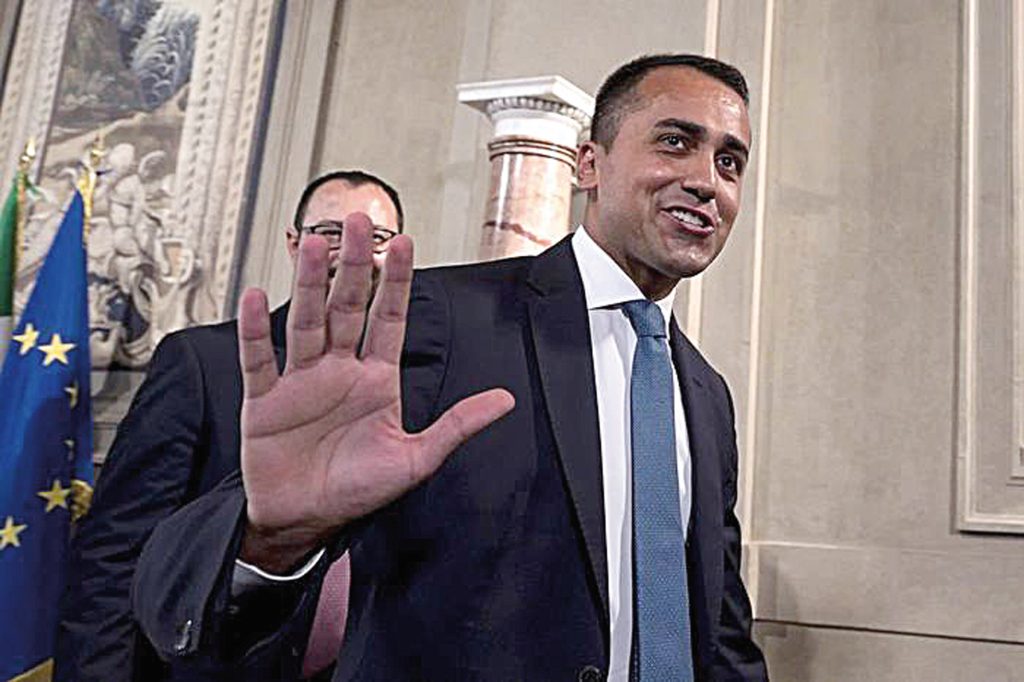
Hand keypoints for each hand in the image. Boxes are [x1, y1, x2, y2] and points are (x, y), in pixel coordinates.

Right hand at [237, 215, 513, 571]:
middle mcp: (338, 371)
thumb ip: (457, 425)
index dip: (396, 283)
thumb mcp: (416, 459)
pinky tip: (256, 297)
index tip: (404, 244)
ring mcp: (300, 381)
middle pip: (345, 307)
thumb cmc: (356, 490)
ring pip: (305, 322)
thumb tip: (505, 400)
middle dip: (353, 264)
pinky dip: (255, 331)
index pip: (388, 319)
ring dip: (309, 284)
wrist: (304, 522)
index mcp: (376, 379)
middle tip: (358, 221)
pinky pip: (259, 360)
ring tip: (314, 245)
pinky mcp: (265, 401)